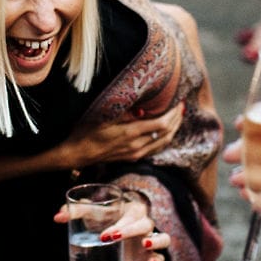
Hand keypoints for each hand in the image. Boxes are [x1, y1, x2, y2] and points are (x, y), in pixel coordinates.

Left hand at [53, 191, 167, 260]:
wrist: (113, 231)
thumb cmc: (104, 218)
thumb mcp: (92, 213)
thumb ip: (75, 211)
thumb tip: (57, 217)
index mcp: (132, 209)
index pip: (131, 213)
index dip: (120, 224)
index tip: (103, 236)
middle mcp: (144, 223)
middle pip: (145, 224)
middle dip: (129, 231)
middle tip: (110, 239)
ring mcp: (149, 239)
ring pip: (162, 238)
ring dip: (155, 241)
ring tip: (144, 245)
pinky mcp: (149, 255)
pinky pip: (162, 257)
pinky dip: (158, 259)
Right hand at [54, 102, 183, 170]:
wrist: (78, 154)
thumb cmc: (87, 132)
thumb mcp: (104, 117)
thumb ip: (125, 113)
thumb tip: (144, 109)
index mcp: (131, 134)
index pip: (162, 124)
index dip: (174, 114)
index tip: (179, 102)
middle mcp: (136, 146)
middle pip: (167, 134)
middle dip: (177, 120)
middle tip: (182, 107)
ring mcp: (135, 154)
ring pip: (163, 142)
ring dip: (174, 130)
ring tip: (178, 117)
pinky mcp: (132, 158)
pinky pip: (155, 148)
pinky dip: (165, 138)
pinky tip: (166, 132)